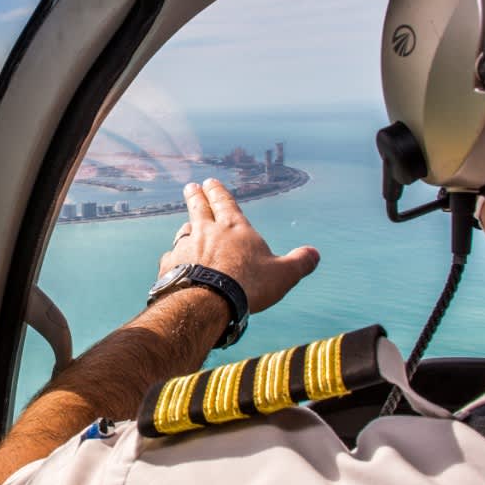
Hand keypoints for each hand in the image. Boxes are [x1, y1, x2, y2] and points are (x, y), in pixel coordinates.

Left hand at [160, 179, 319, 313]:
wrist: (207, 302)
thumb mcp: (283, 274)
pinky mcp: (170, 266)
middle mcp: (206, 232)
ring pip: (183, 231)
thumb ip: (299, 262)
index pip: (225, 203)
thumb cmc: (247, 285)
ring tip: (185, 226)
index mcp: (234, 228)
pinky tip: (174, 262)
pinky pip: (171, 257)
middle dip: (196, 196)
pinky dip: (174, 258)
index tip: (210, 182)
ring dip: (185, 227)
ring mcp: (185, 247)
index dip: (218, 192)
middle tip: (191, 187)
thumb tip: (314, 254)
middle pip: (199, 208)